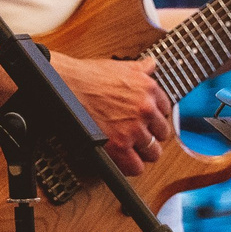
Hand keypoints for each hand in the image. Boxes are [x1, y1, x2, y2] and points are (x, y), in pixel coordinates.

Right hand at [54, 54, 171, 173]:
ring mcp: (133, 129)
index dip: (154, 116)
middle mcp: (145, 109)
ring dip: (141, 151)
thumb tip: (150, 65)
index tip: (146, 120)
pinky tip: (123, 159)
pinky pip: (136, 167)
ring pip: (153, 152)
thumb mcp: (120, 66)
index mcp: (148, 89)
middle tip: (137, 134)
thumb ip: (140, 68)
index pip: (166, 111)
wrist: (64, 85)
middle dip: (150, 134)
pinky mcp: (118, 145)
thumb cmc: (87, 76)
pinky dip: (130, 166)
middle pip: (162, 134)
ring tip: (130, 147)